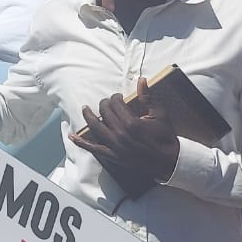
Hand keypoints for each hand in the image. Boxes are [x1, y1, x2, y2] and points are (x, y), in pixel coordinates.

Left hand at [71, 78, 180, 198]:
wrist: (170, 162)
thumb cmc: (166, 137)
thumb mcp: (160, 115)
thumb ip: (147, 98)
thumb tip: (141, 80)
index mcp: (131, 122)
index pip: (116, 103)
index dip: (116, 97)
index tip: (118, 97)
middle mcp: (120, 133)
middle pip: (105, 113)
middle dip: (104, 104)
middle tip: (106, 102)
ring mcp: (115, 146)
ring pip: (96, 127)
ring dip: (88, 116)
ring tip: (85, 109)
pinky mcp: (113, 156)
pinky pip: (94, 149)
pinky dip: (81, 142)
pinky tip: (72, 136)